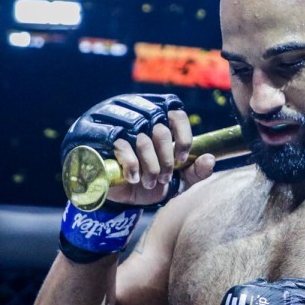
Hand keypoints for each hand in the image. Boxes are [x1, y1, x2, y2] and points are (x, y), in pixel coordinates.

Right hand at [61, 93, 211, 206]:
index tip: (181, 159)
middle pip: (159, 127)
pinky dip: (132, 164)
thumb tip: (210, 159)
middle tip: (163, 177)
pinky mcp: (94, 132)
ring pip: (140, 135)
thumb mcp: (175, 179)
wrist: (111, 194)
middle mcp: (134, 109)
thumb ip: (194, 171)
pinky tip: (134, 178)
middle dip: (165, 158)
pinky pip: (118, 143)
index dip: (182, 136)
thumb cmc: (144, 181)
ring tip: (149, 181)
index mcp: (155, 114)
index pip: (175, 111)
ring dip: (149, 163)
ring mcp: (112, 118)